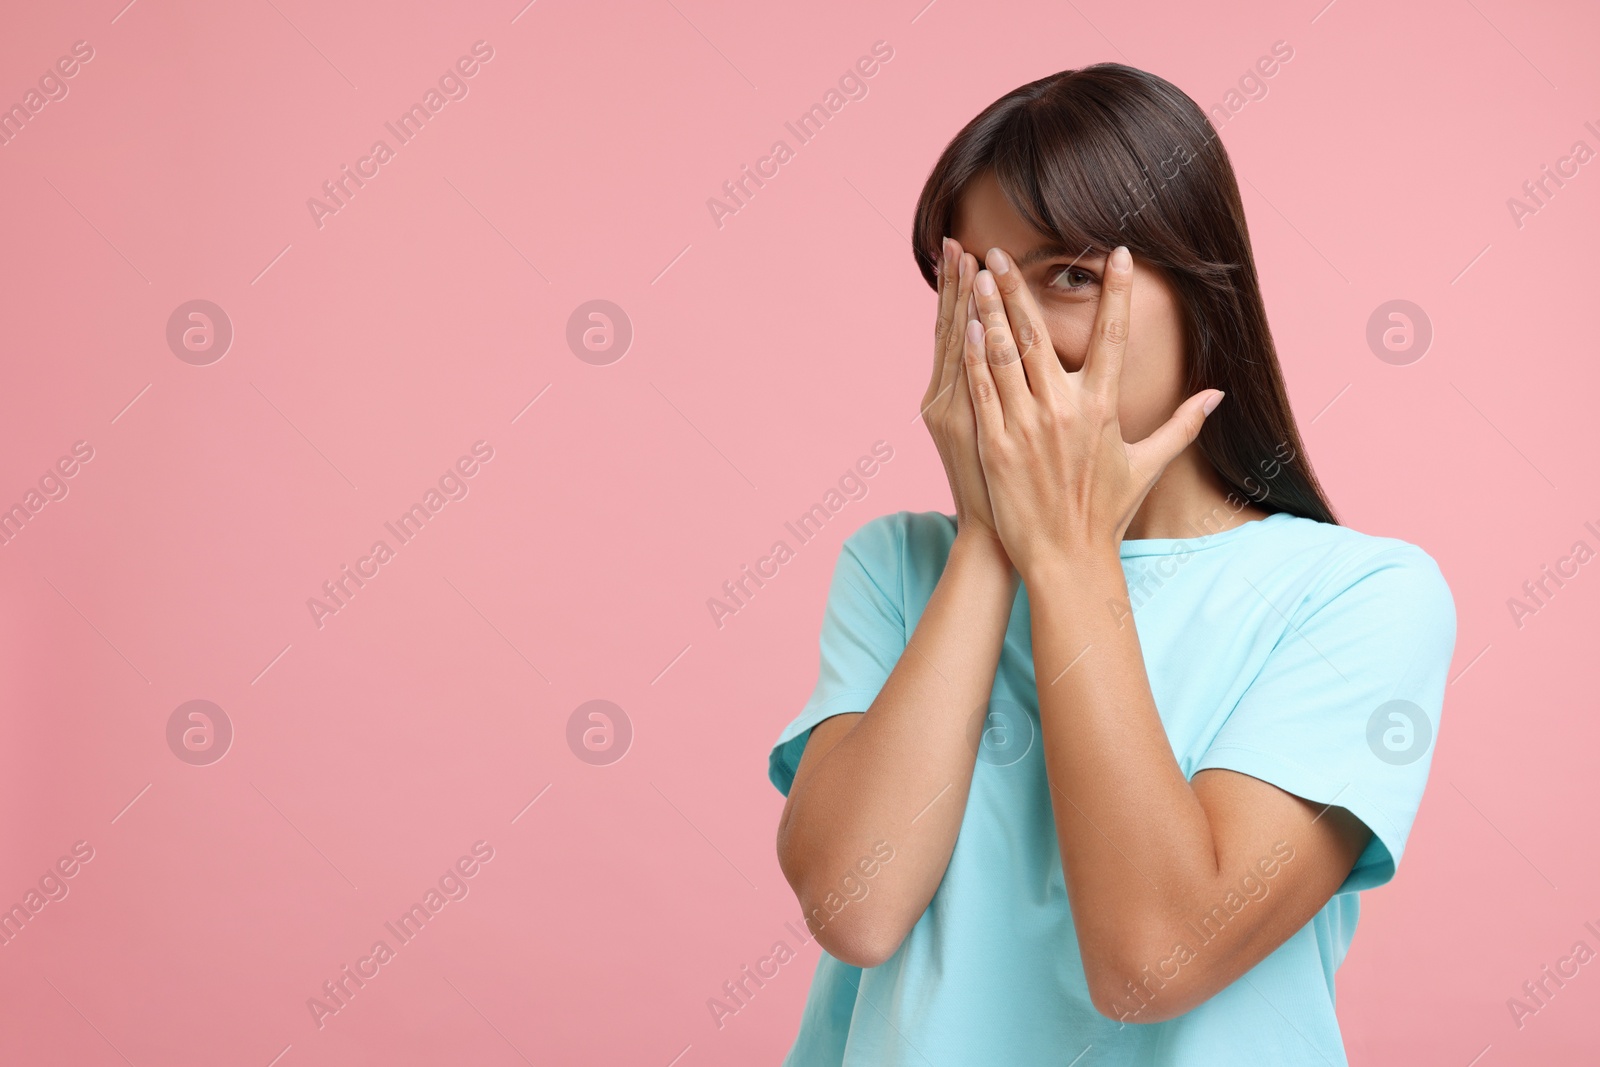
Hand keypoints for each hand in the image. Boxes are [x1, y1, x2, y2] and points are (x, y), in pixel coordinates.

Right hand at [921, 238, 1007, 559]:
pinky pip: (975, 385)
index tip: (962, 249)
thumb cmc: (1008, 496)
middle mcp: (952, 404)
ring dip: (966, 304)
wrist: (1004, 541)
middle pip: (956, 331)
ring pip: (963, 350)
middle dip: (959, 285)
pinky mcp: (982, 435)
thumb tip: (1000, 357)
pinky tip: (968, 319)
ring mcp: (968, 418)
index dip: (955, 291)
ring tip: (970, 260)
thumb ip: (999, 397)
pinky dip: (969, 353)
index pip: (954, 332)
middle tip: (960, 241)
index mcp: (954, 401)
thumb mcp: (992, 442)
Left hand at [961, 245, 1223, 578]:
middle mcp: (1065, 410)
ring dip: (990, 311)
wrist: (1066, 559)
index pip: (1114, 337)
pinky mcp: (996, 444)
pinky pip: (983, 390)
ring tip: (977, 274)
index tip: (1120, 252)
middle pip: (1040, 335)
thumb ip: (1182, 425)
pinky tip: (966, 325)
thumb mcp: (1147, 466)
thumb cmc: (1105, 513)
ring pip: (1005, 355)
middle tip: (1002, 252)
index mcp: (1103, 408)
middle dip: (1019, 289)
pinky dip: (975, 356)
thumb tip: (1218, 395)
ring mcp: (1027, 426)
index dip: (1118, 293)